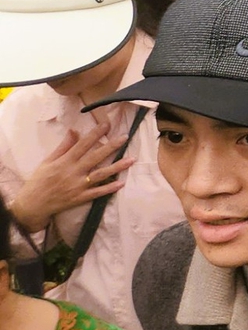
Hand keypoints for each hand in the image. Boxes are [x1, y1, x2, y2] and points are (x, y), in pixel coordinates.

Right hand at [11, 125, 135, 233]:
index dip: (95, 134)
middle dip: (111, 146)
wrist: (32, 205)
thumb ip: (63, 146)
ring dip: (117, 167)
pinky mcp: (80, 198)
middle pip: (95, 157)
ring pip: (100, 175)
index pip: (82, 145)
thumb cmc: (39, 181)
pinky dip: (109, 188)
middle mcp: (73, 172)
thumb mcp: (48, 161)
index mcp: (64, 162)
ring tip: (132, 159)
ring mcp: (78, 186)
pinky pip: (97, 193)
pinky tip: (122, 183)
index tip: (107, 125)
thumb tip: (74, 130)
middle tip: (125, 137)